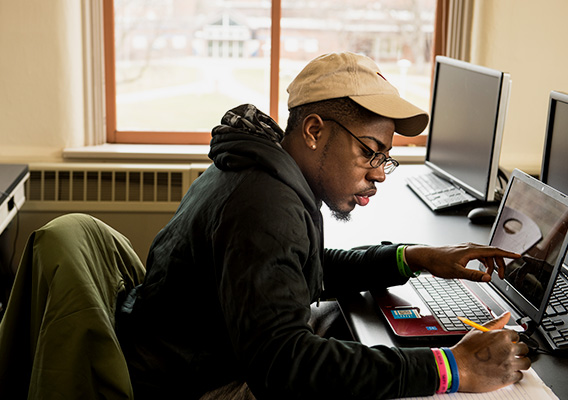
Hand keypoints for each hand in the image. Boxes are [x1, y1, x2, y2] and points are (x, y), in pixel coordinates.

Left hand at [404, 243, 520, 281]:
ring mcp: (466, 249)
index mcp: (471, 250)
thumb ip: (473, 275)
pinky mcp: (463, 252)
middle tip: (502, 276)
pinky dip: (485, 262)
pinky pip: (479, 255)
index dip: (508, 254)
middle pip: (492, 252)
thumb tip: (488, 278)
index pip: (494, 251)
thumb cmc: (438, 262)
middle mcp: (470, 247)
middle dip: (500, 263)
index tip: (518, 256)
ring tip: (491, 275)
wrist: (426, 257)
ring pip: (486, 254)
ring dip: (492, 264)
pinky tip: (482, 269)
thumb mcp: (456, 272)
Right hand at [451, 312, 530, 391]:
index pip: (517, 336)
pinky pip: (520, 375)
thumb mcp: (478, 331)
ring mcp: (510, 364)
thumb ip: (496, 322)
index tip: (506, 343)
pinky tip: (506, 371)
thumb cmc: (466, 350)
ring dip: (520, 362)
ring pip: (526, 363)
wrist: (459, 367)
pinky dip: (514, 374)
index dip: (511, 340)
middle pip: (524, 349)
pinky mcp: (509, 377)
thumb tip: (506, 315)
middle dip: (518, 350)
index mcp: (503, 336)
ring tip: (510, 363)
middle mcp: (509, 349)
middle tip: (508, 353)